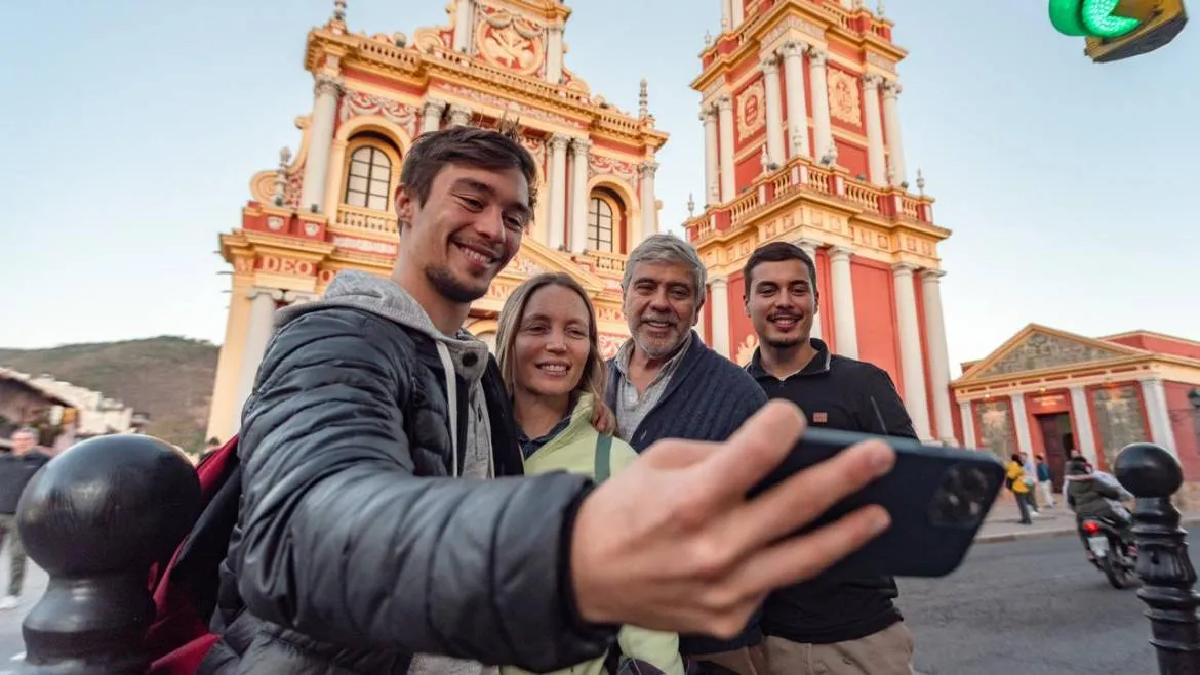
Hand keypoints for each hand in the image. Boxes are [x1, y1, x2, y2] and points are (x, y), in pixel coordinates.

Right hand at [568, 400, 892, 637]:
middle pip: (797, 505)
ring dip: (848, 533)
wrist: (582, 575)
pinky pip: (772, 584)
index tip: (795, 415)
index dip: (783, 425)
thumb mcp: (661, 462)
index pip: (755, 452)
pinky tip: (807, 545)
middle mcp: (712, 547)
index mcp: (690, 498)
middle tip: (881, 456)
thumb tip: (777, 452)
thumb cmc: (624, 509)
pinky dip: (788, 562)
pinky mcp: (728, 617)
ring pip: (804, 558)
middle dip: (847, 475)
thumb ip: (720, 455)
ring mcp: (724, 589)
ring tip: (880, 514)